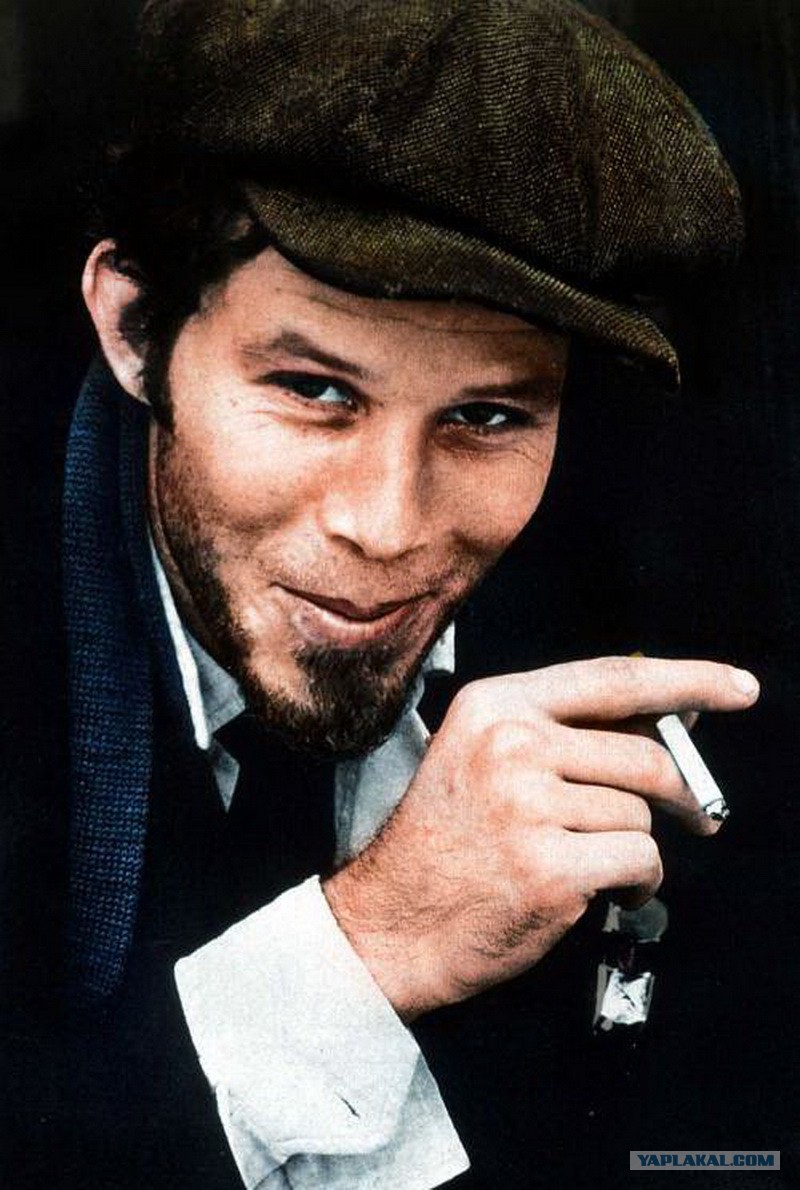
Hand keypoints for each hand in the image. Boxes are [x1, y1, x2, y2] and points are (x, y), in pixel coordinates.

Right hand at [323, 656, 758, 1019]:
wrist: (391, 922)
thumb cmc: (445, 842)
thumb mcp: (484, 758)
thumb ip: (566, 732)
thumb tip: (671, 718)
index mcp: (494, 706)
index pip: (612, 679)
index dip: (687, 679)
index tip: (736, 687)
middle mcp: (510, 745)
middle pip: (644, 755)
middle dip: (682, 791)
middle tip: (697, 815)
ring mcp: (528, 806)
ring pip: (642, 814)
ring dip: (637, 845)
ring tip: (596, 862)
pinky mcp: (549, 868)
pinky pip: (640, 860)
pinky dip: (638, 881)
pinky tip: (602, 888)